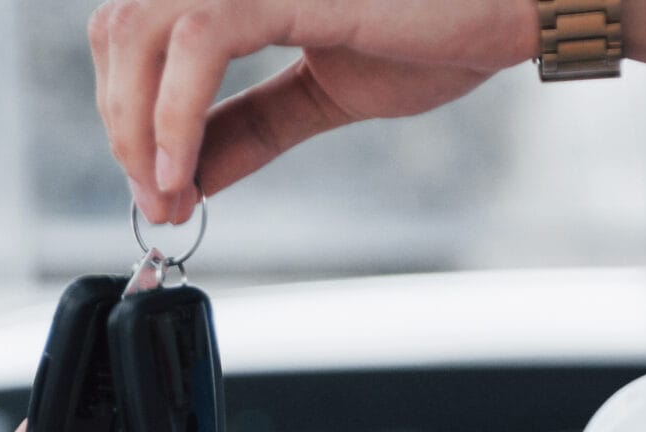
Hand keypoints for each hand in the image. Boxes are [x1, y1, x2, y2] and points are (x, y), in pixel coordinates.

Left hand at [88, 0, 645, 224]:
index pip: (137, 31)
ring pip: (136, 30)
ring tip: (166, 191)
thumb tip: (188, 177)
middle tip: (157, 199)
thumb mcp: (326, 91)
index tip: (156, 187)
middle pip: (117, 28)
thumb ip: (251, 127)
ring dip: (134, 125)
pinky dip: (174, 115)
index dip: (126, 111)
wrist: (527, 4)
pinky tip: (183, 170)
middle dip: (120, 126)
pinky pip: (194, 42)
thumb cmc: (448, 26)